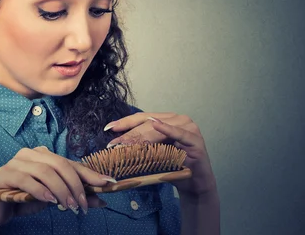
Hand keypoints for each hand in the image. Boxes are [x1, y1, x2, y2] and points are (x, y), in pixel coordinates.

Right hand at [0, 146, 112, 232]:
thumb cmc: (23, 200)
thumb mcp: (52, 199)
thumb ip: (73, 196)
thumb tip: (102, 200)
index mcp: (43, 155)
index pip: (70, 163)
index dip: (89, 173)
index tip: (107, 184)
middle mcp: (30, 154)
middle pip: (59, 164)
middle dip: (76, 185)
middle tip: (83, 205)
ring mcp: (15, 162)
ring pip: (45, 171)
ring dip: (61, 190)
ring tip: (70, 206)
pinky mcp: (4, 174)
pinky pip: (25, 179)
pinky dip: (40, 190)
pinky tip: (50, 201)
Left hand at [103, 112, 217, 197]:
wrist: (194, 185)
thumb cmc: (173, 168)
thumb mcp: (153, 154)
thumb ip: (141, 145)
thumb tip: (114, 145)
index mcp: (167, 119)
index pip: (142, 118)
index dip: (125, 123)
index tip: (109, 128)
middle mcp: (178, 119)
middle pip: (148, 124)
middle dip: (129, 135)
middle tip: (114, 145)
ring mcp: (188, 127)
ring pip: (159, 130)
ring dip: (141, 137)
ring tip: (126, 144)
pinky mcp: (196, 140)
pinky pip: (179, 133)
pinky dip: (167, 129)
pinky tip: (156, 124)